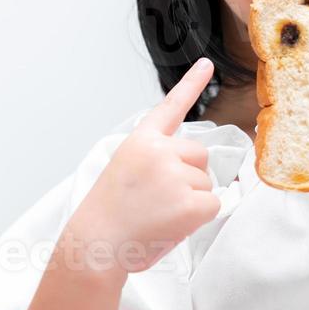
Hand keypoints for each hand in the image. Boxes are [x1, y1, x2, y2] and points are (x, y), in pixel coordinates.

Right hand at [68, 58, 221, 274]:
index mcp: (140, 142)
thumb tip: (192, 168)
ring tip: (156, 214)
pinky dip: (198, 218)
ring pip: (206, 183)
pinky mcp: (190, 201)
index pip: (171, 107)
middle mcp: (160, 151)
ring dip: (189, 201)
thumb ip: (155, 161)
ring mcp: (176, 175)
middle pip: (200, 156)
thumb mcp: (124, 172)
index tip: (207, 63)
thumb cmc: (109, 216)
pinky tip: (170, 224)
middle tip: (157, 199)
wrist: (95, 246)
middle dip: (189, 177)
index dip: (191, 84)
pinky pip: (212, 205)